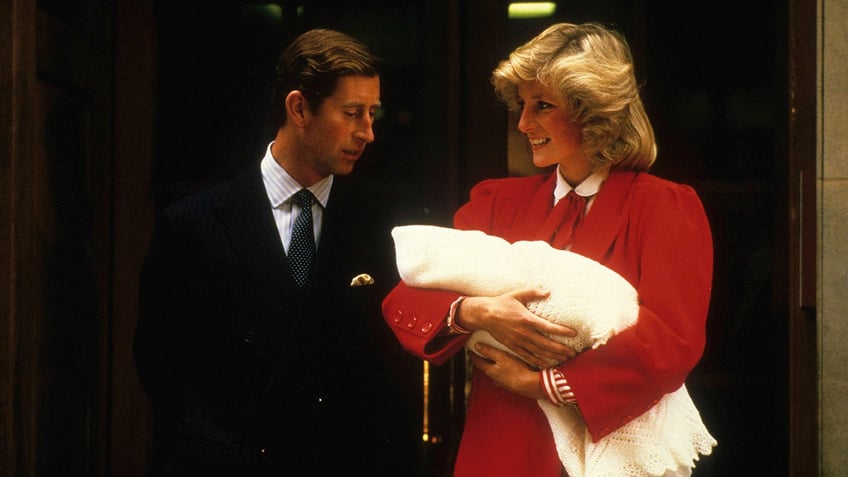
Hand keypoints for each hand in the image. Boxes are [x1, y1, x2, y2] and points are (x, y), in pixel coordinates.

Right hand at [457, 288, 576, 368]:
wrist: (484, 315)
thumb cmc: (502, 303)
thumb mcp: (517, 294)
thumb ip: (533, 293)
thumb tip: (548, 291)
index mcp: (527, 319)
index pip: (549, 327)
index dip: (562, 331)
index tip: (574, 333)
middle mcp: (523, 332)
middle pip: (546, 343)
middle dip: (561, 349)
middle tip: (573, 353)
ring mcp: (518, 341)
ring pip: (538, 352)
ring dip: (552, 356)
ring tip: (565, 359)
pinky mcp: (512, 346)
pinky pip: (527, 356)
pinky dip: (538, 361)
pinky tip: (547, 364)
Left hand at [470, 343, 544, 399]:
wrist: (530, 386)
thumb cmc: (516, 369)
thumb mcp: (502, 356)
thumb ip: (489, 351)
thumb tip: (476, 346)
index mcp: (489, 370)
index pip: (478, 361)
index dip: (473, 355)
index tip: (469, 350)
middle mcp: (494, 378)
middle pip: (485, 368)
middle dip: (482, 361)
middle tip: (480, 353)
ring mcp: (502, 383)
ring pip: (494, 373)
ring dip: (493, 367)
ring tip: (494, 360)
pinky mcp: (511, 385)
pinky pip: (503, 377)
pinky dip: (502, 372)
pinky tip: (507, 369)